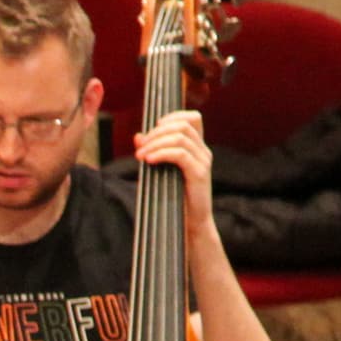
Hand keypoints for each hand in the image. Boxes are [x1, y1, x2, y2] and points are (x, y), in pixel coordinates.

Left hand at [132, 108, 220, 237]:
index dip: (172, 116)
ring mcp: (203, 161)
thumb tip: (138, 136)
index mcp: (197, 148)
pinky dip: (162, 154)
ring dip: (156, 143)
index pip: (192, 118)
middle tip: (141, 147)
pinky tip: (149, 161)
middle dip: (157, 132)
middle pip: (183, 125)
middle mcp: (203, 151)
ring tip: (141, 156)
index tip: (154, 128)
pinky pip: (180, 154)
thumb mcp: (161, 171)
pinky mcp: (199, 174)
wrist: (190, 224)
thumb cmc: (174, 199)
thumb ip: (152, 152)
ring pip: (180, 137)